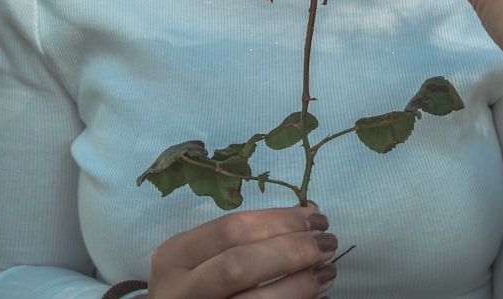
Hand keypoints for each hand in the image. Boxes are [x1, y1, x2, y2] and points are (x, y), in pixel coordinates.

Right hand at [147, 205, 337, 298]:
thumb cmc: (198, 283)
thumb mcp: (204, 256)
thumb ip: (245, 237)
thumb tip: (308, 213)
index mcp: (174, 257)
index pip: (229, 229)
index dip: (278, 220)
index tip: (314, 216)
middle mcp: (180, 291)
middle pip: (239, 265)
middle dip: (291, 250)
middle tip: (327, 242)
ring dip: (301, 284)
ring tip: (328, 271)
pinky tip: (317, 298)